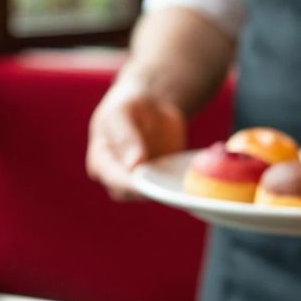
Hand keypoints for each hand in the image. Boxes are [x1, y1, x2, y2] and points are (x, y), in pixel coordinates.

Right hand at [86, 81, 185, 200]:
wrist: (149, 106)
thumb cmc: (127, 107)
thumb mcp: (121, 113)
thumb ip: (125, 137)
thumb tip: (134, 165)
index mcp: (101, 163)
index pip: (113, 178)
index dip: (128, 183)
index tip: (143, 181)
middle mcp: (118, 179)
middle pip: (133, 193)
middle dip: (152, 190)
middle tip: (170, 185)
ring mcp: (141, 182)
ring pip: (155, 194)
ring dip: (170, 190)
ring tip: (187, 183)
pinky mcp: (162, 181)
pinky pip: (172, 188)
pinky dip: (183, 184)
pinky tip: (199, 177)